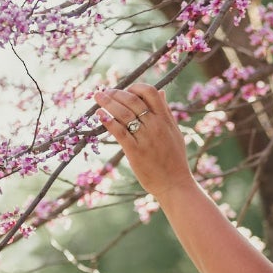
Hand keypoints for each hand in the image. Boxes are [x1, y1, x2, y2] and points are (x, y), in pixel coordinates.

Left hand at [92, 83, 191, 200]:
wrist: (175, 184)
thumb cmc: (175, 160)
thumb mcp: (175, 132)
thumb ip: (166, 112)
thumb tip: (162, 92)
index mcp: (165, 119)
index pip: (150, 92)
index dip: (135, 87)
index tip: (125, 91)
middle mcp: (156, 125)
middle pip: (132, 100)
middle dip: (116, 93)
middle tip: (104, 92)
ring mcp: (145, 138)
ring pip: (123, 113)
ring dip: (107, 102)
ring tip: (97, 97)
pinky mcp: (135, 151)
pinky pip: (119, 131)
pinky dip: (107, 120)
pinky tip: (99, 115)